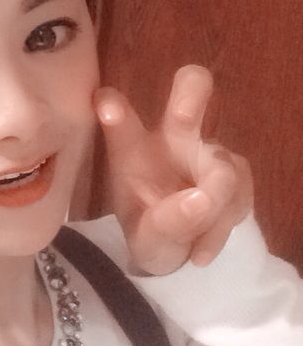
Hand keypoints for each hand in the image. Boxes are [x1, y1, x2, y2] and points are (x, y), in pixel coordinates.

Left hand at [92, 65, 253, 275]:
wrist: (178, 249)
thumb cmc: (149, 228)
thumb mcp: (142, 237)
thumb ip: (164, 223)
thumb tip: (201, 200)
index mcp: (135, 148)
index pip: (124, 122)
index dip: (115, 110)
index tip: (105, 105)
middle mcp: (173, 138)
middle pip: (191, 91)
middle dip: (189, 96)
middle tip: (183, 114)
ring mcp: (208, 152)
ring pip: (224, 168)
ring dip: (213, 209)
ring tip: (191, 247)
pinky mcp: (237, 172)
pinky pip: (240, 194)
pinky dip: (223, 227)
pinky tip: (201, 253)